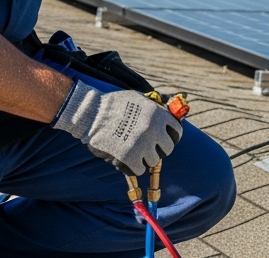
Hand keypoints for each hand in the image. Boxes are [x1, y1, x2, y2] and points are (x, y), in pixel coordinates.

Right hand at [52, 83, 182, 175]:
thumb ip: (155, 107)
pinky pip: (139, 170)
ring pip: (153, 161)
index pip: (176, 132)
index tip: (164, 140)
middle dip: (159, 149)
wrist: (91, 113)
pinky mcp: (130, 158)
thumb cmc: (114, 104)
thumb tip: (170, 108)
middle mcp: (154, 130)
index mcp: (158, 115)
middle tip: (148, 148)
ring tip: (134, 152)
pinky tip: (126, 160)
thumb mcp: (139, 99)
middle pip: (167, 149)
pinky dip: (133, 167)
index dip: (171, 137)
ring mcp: (143, 145)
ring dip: (145, 158)